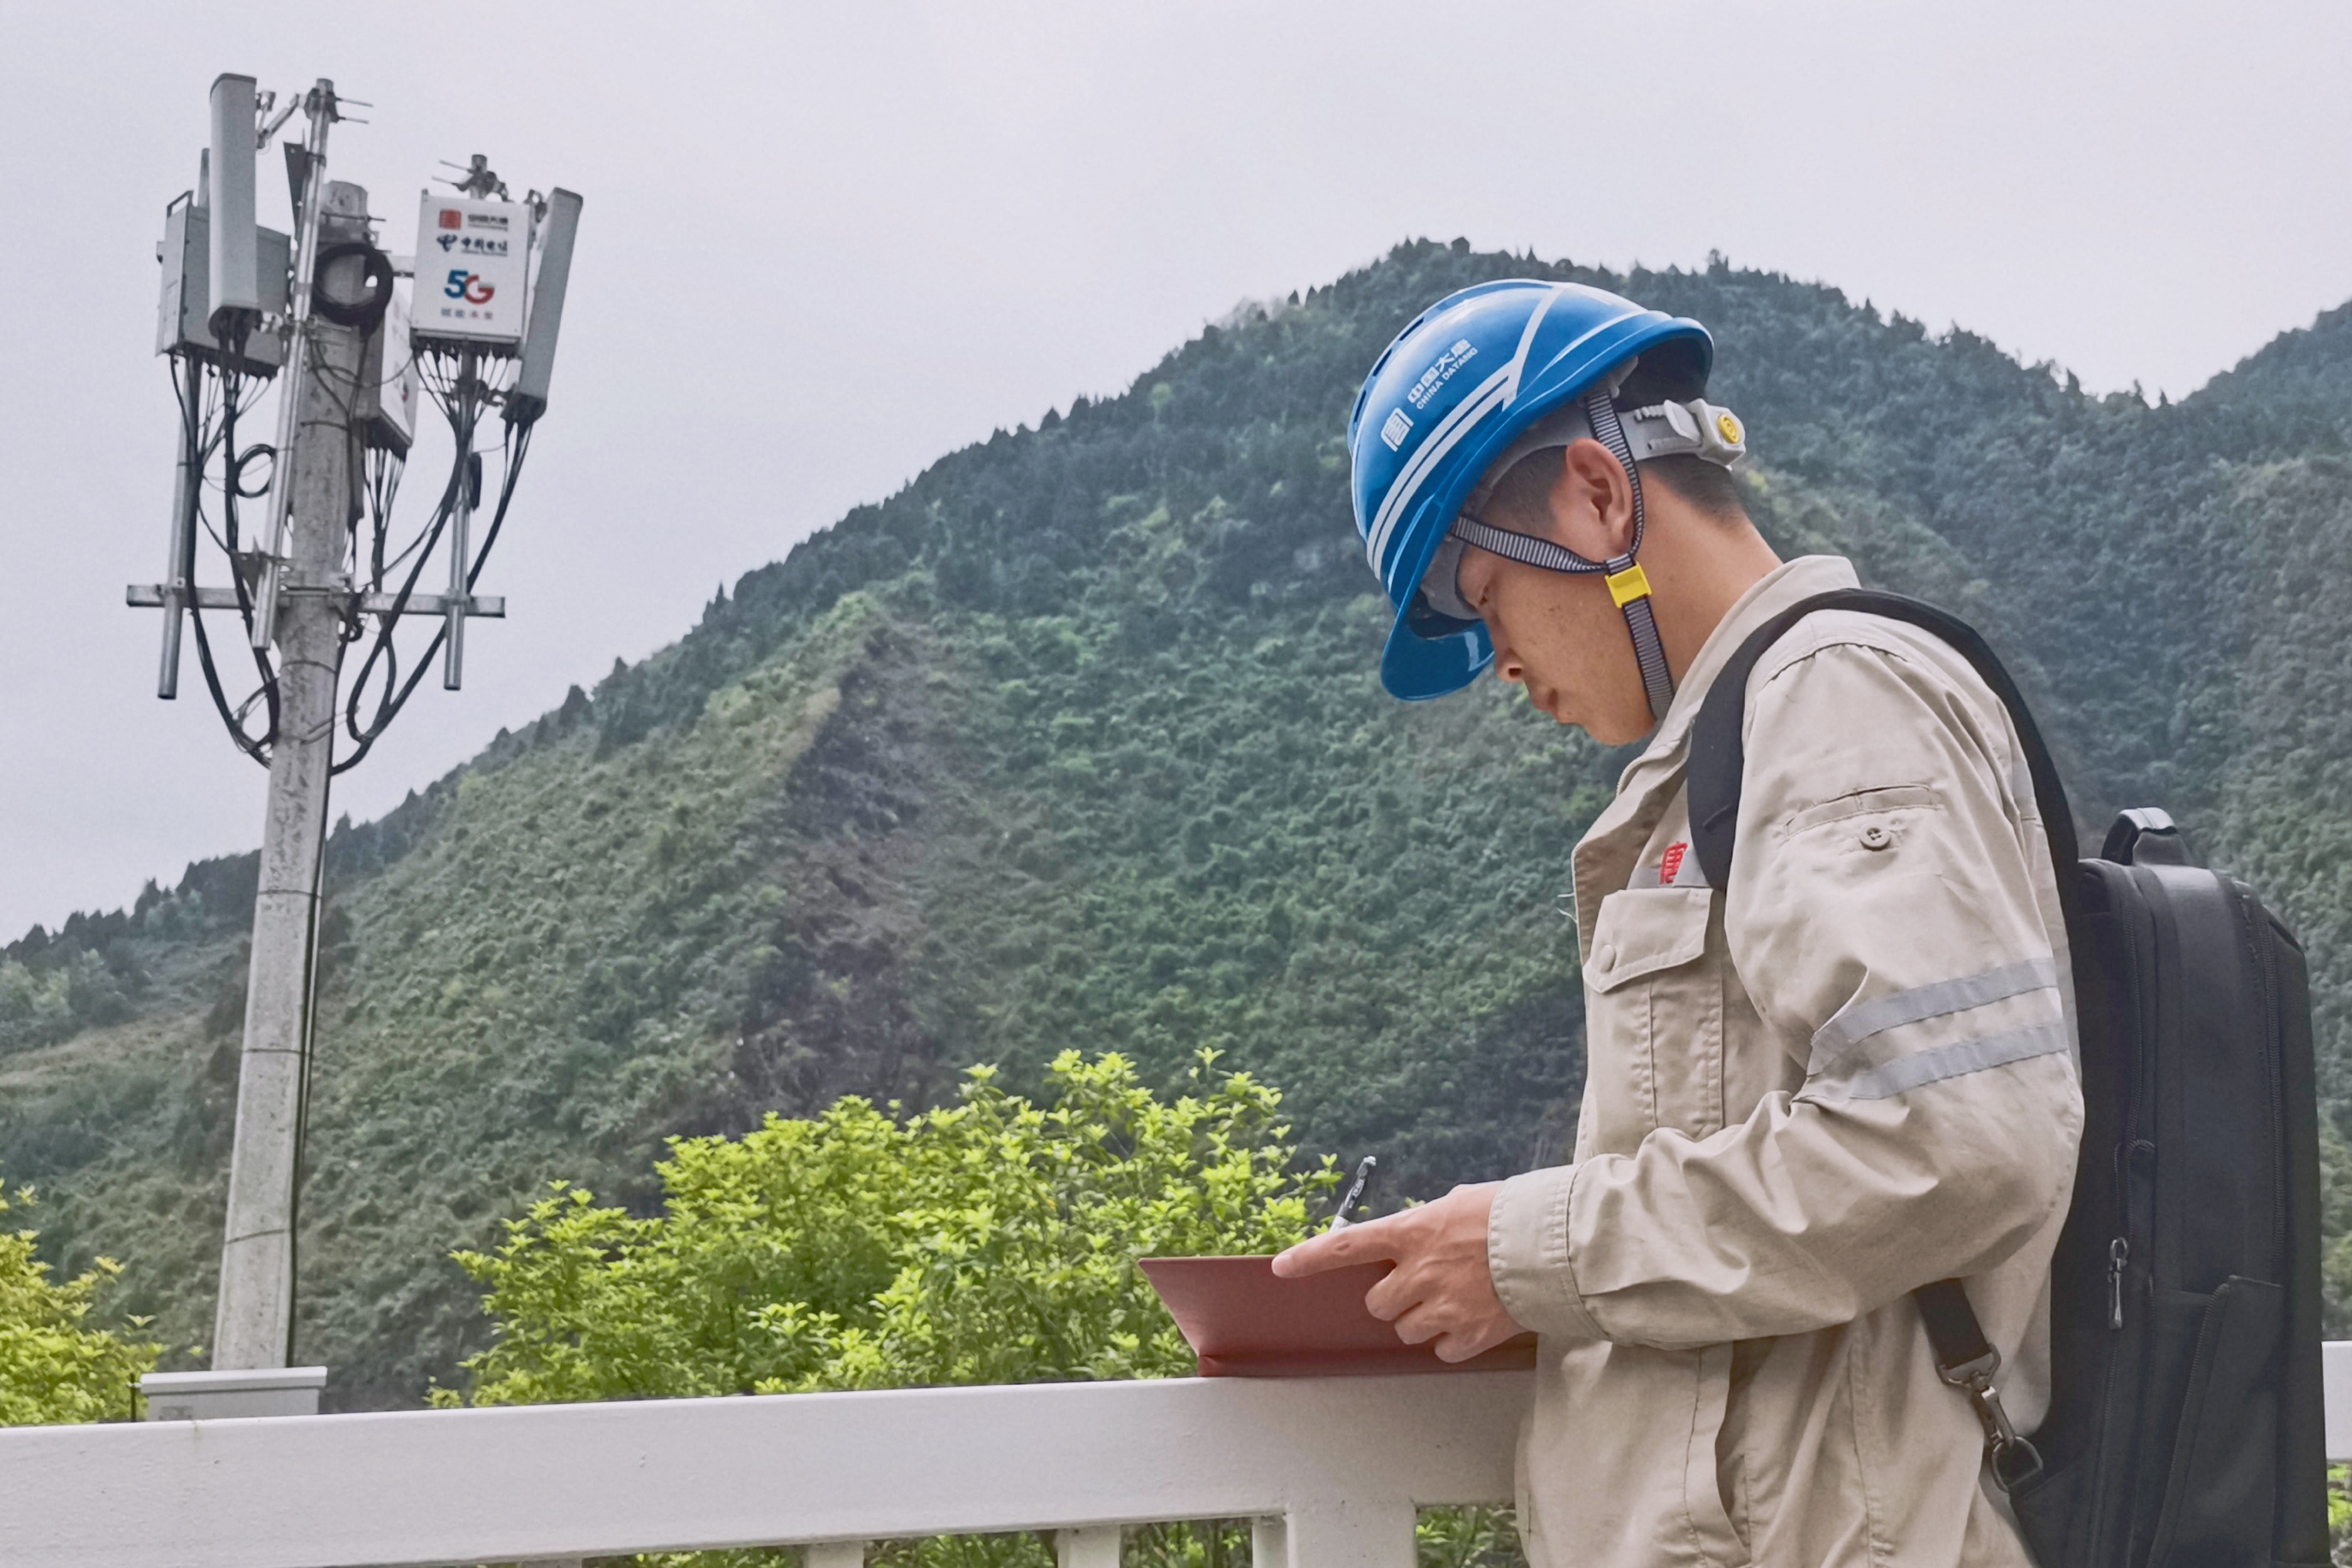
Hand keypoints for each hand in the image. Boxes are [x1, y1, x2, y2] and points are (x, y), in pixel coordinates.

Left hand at [1271, 1182, 1524, 1361]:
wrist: (1552, 1243)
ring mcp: (1442, 1306)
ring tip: (1457, 1298)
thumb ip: (1424, 1227)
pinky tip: (1475, 1317)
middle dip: (1395, 1298)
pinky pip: (1442, 1350)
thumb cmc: (1506, 1214)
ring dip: (1423, 1319)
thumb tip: (1415, 1241)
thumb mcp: (1456, 1205)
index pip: (1345, 1245)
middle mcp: (1418, 1272)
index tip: (1281, 1268)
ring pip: (1407, 1330)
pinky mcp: (1469, 1334)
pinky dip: (1454, 1339)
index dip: (1309, 1258)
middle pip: (1378, 1304)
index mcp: (1410, 1232)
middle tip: (1424, 1284)